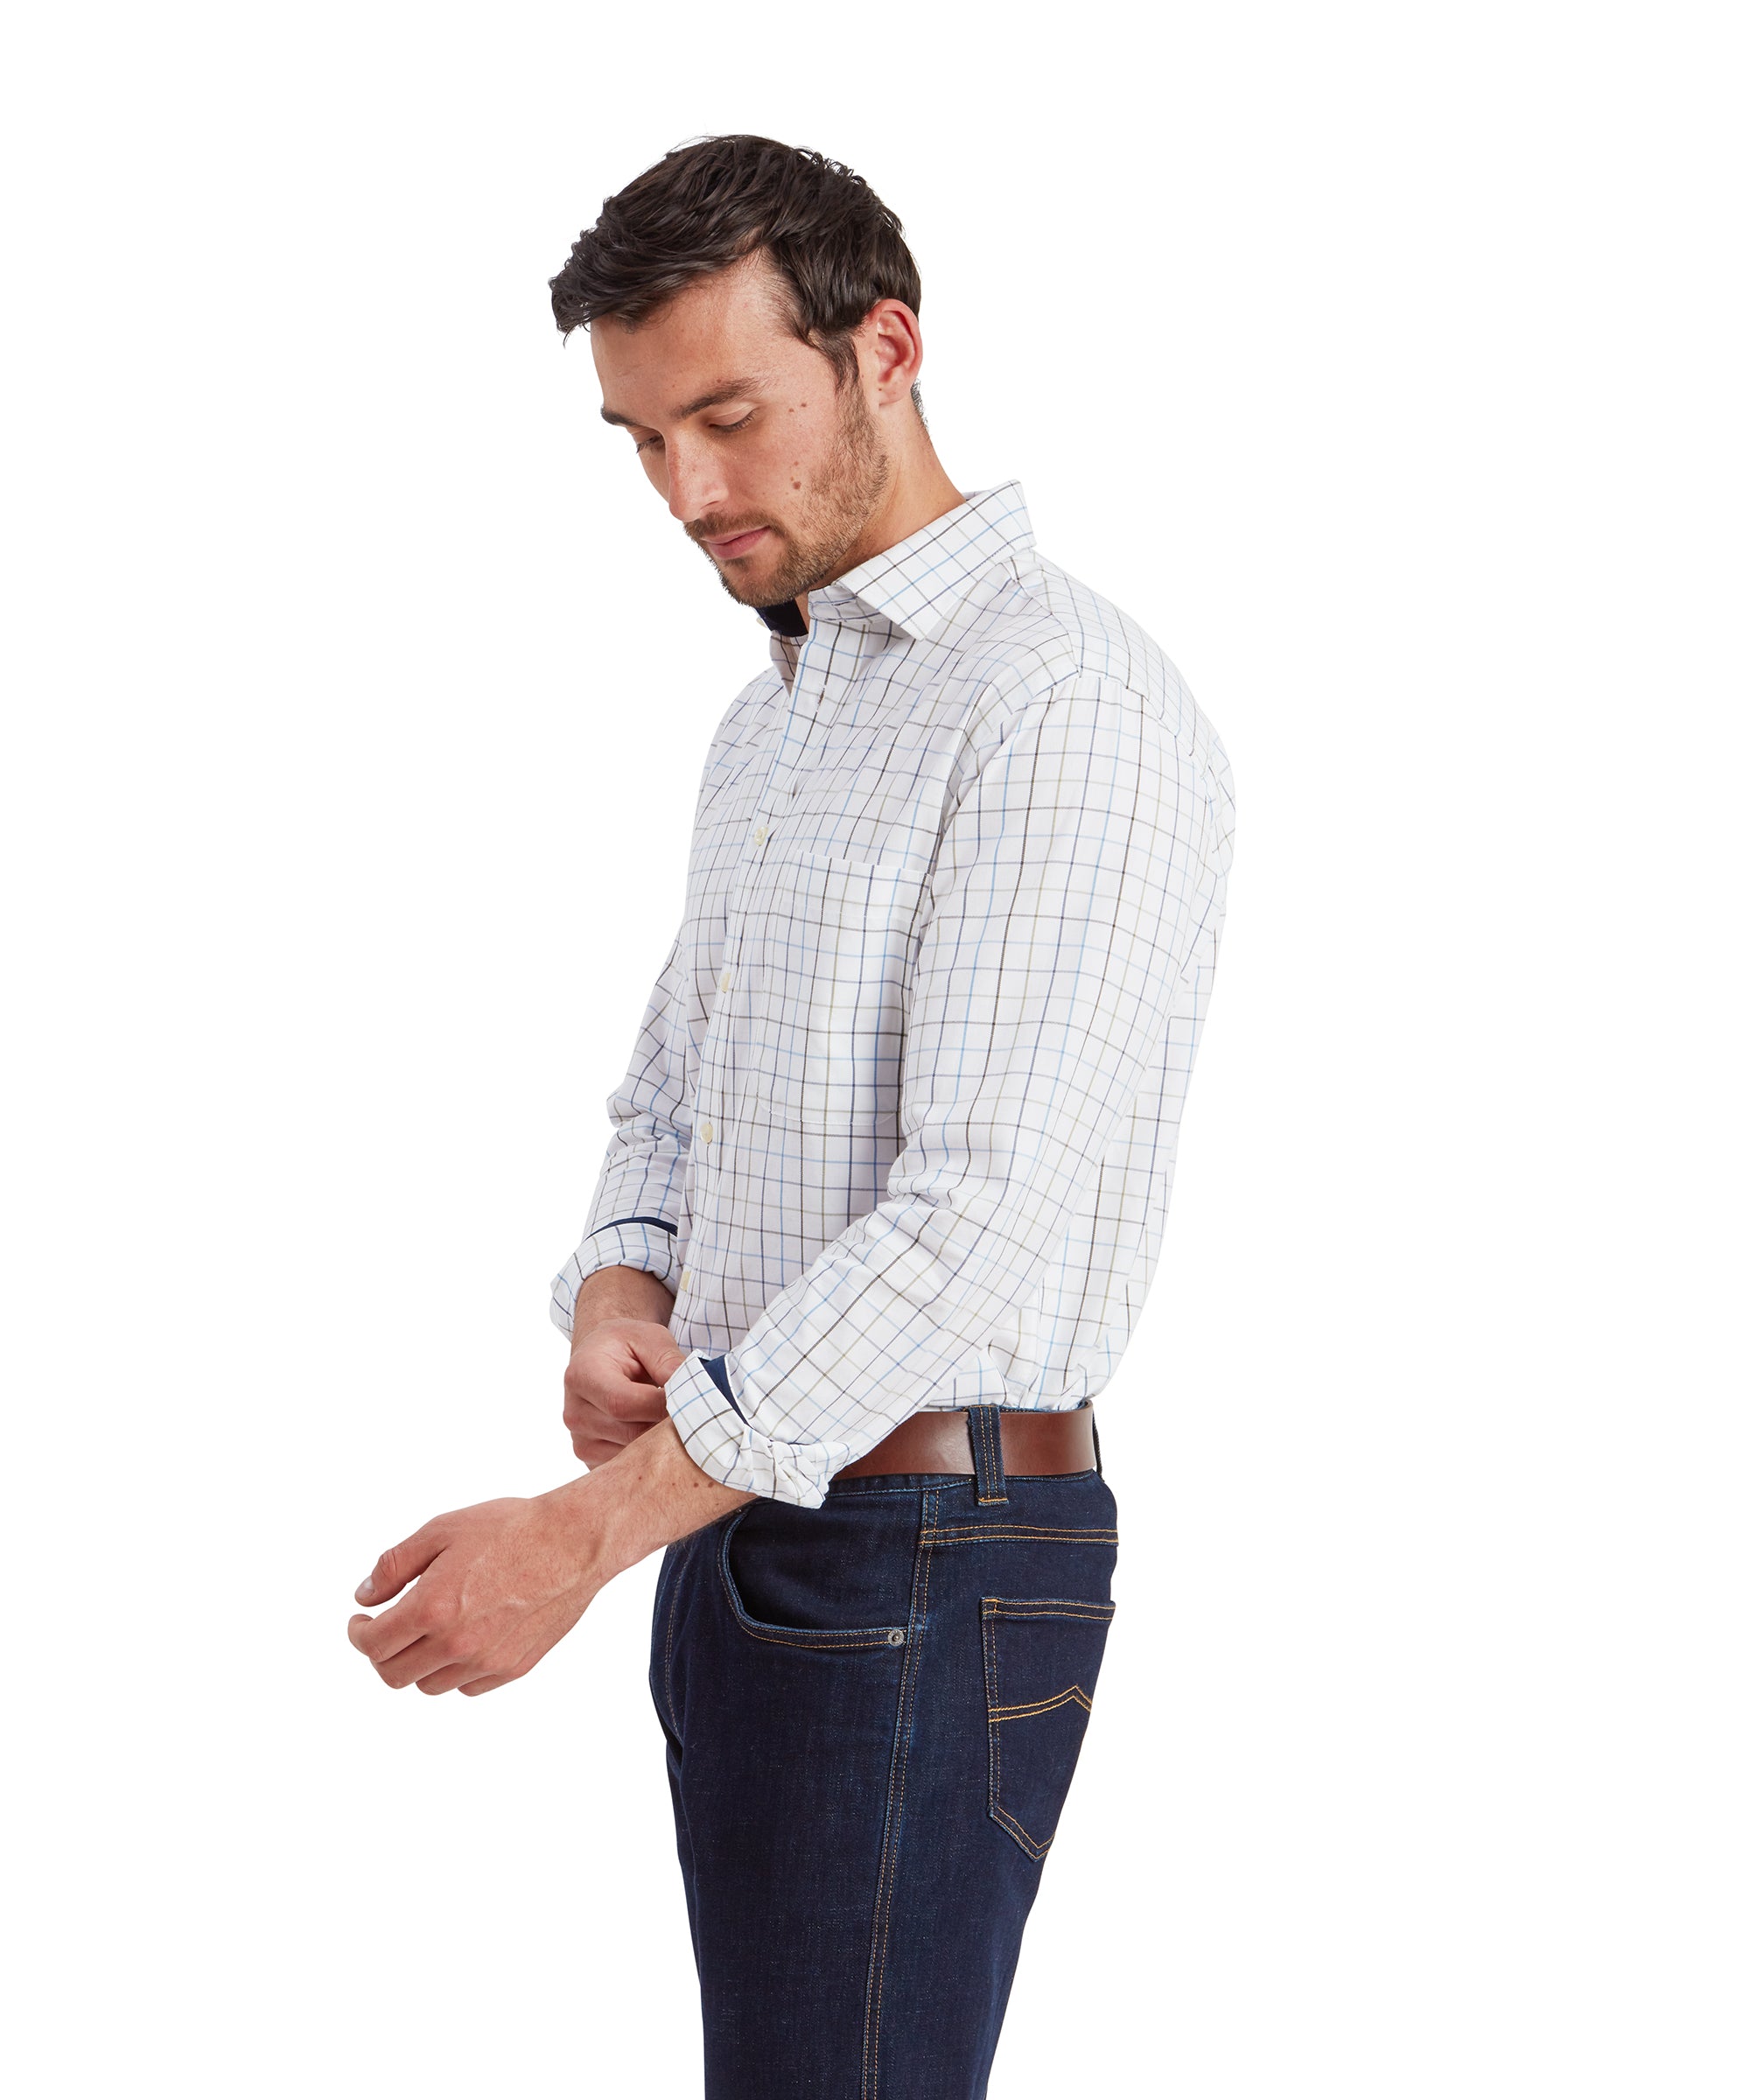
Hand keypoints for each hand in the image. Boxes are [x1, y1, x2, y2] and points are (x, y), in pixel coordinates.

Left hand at [347, 1483, 601, 1696]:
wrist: (574, 1541)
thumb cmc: (510, 1528)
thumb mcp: (442, 1530)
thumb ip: (394, 1565)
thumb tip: (365, 1597)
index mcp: (432, 1608)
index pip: (373, 1645)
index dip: (358, 1634)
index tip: (362, 1622)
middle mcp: (457, 1643)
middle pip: (394, 1675)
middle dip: (381, 1654)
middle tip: (388, 1631)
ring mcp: (487, 1661)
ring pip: (430, 1686)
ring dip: (418, 1664)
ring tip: (429, 1633)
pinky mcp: (514, 1667)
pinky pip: (468, 1687)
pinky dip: (455, 1671)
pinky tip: (463, 1640)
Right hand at [564, 1316, 686, 1465]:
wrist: (601, 1357)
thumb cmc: (626, 1346)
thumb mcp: (650, 1338)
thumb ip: (669, 1362)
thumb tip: (690, 1393)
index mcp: (582, 1376)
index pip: (624, 1404)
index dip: (662, 1405)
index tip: (690, 1398)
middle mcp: (574, 1413)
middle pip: (631, 1432)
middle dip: (666, 1424)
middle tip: (692, 1411)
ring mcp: (581, 1441)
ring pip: (633, 1454)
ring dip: (660, 1440)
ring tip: (671, 1417)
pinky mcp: (591, 1459)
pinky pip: (628, 1465)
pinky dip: (649, 1453)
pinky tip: (656, 1430)